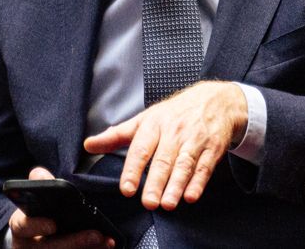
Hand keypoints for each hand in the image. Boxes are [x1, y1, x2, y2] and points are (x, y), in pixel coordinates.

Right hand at [8, 167, 114, 248]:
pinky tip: (106, 245)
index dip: (37, 225)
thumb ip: (41, 186)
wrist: (38, 239)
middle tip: (96, 234)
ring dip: (86, 248)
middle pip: (48, 248)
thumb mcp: (38, 199)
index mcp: (20, 226)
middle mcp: (28, 246)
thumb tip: (39, 173)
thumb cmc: (40, 214)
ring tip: (106, 240)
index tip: (53, 225)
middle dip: (73, 242)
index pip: (23, 226)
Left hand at [83, 81, 247, 210]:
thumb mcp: (145, 119)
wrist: (216, 99)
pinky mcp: (213, 148)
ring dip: (176, 185)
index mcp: (154, 124)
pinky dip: (198, 183)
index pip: (141, 148)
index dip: (133, 169)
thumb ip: (117, 135)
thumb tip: (89, 145)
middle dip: (156, 182)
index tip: (127, 189)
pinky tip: (191, 196)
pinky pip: (204, 167)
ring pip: (184, 164)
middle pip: (163, 159)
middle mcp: (174, 132)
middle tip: (149, 203)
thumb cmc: (174, 113)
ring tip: (168, 204)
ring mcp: (195, 140)